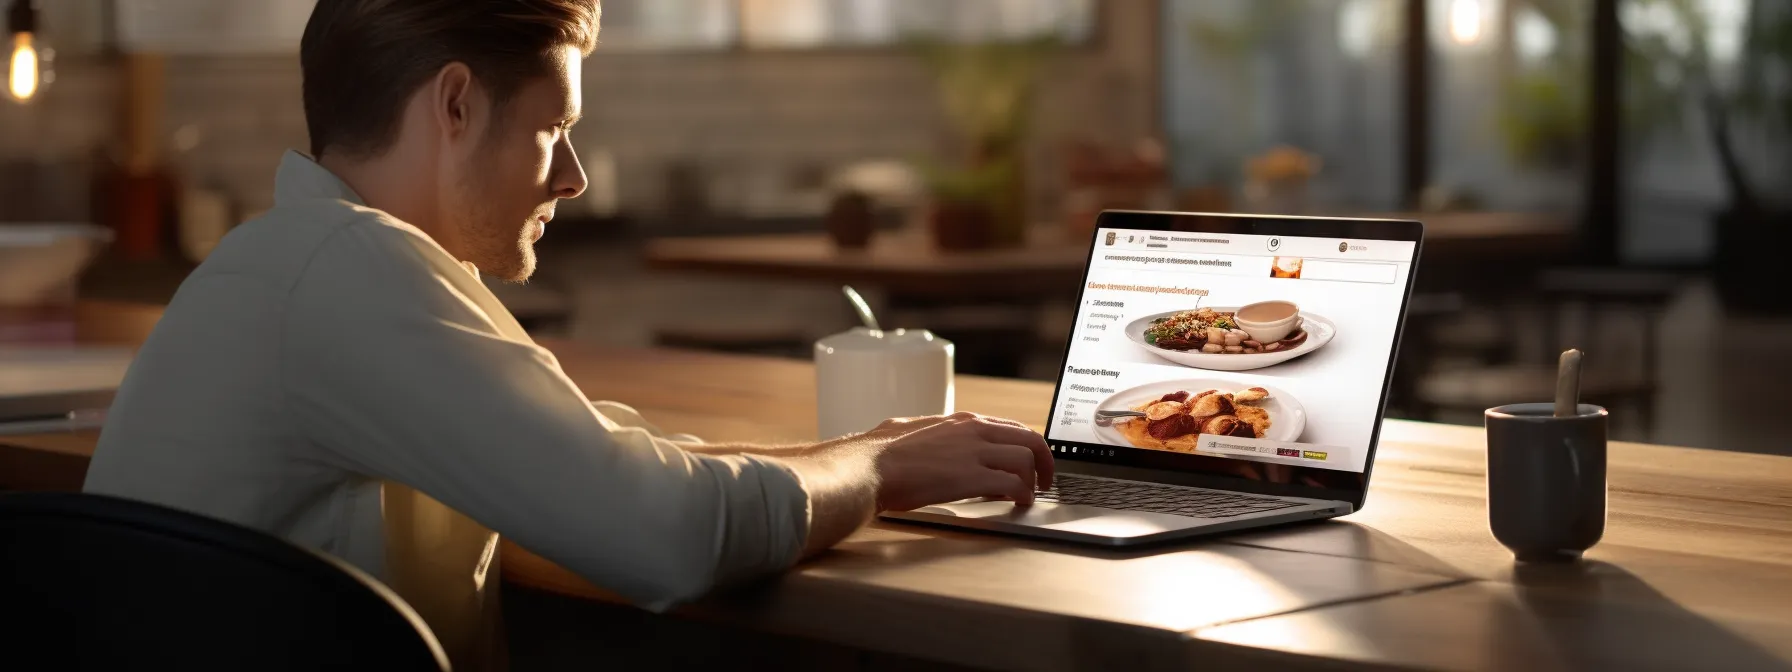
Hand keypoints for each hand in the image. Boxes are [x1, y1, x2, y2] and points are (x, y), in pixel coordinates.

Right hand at [858, 412, 1053, 511]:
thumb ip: (934, 437)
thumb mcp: (914, 432)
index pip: (1012, 427)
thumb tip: (935, 443)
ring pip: (1026, 460)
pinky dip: (1023, 495)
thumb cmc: (881, 454)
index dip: (1029, 447)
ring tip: (1028, 498)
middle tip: (1044, 482)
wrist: (869, 466)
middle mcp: (974, 430)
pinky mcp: (971, 477)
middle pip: (1030, 439)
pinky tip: (1020, 504)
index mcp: (962, 421)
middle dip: (1044, 462)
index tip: (1032, 462)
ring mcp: (975, 452)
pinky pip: (1014, 484)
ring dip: (1032, 482)